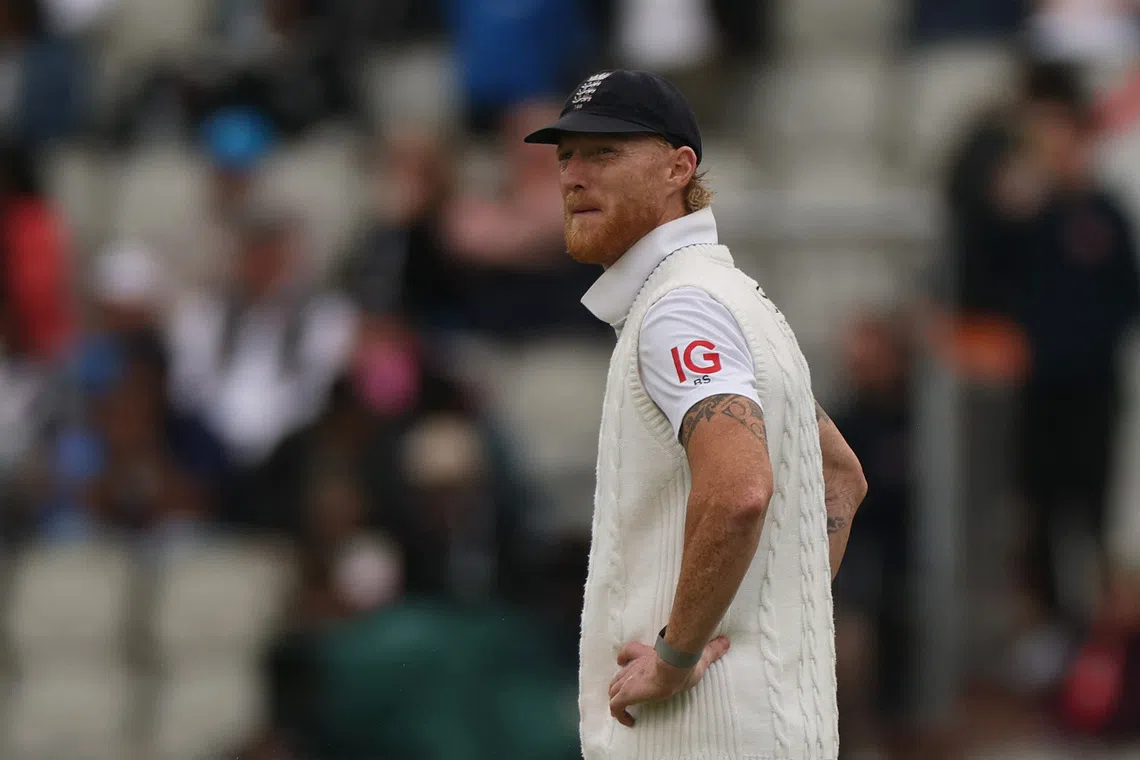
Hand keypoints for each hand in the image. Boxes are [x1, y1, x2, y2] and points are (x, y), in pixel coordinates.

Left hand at [608, 636, 729, 726]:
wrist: (675, 667)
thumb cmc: (684, 662)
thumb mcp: (700, 655)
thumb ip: (711, 649)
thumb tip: (726, 641)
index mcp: (648, 656)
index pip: (630, 652)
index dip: (625, 657)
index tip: (624, 661)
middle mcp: (636, 667)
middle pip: (619, 674)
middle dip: (620, 682)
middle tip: (626, 692)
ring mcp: (630, 681)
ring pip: (614, 689)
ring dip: (618, 698)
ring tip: (625, 709)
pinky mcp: (627, 694)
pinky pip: (616, 706)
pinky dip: (619, 714)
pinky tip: (629, 721)